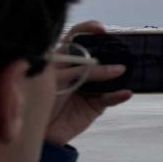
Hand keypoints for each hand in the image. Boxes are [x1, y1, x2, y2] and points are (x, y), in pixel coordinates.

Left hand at [45, 21, 132, 145]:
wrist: (36, 132)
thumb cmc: (37, 101)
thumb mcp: (55, 79)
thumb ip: (80, 71)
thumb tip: (107, 67)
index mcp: (63, 59)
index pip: (76, 39)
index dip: (88, 30)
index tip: (100, 29)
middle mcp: (78, 71)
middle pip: (97, 55)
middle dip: (110, 51)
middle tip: (119, 48)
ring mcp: (89, 87)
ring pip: (107, 76)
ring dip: (116, 73)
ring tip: (123, 70)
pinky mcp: (96, 105)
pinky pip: (110, 98)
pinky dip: (118, 96)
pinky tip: (125, 92)